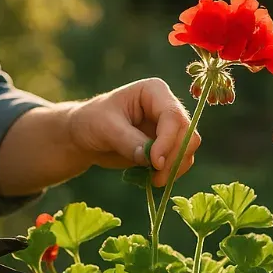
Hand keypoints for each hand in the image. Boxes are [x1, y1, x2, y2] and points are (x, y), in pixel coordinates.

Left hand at [66, 78, 201, 186]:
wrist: (84, 135)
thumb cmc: (91, 121)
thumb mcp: (105, 128)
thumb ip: (128, 141)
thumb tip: (151, 160)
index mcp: (154, 91)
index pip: (172, 116)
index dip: (168, 141)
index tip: (155, 163)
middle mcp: (166, 107)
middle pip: (187, 133)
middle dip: (175, 157)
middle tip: (157, 178)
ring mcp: (168, 128)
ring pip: (188, 149)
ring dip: (175, 168)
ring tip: (154, 181)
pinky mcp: (166, 146)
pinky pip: (180, 161)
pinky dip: (171, 173)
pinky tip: (153, 179)